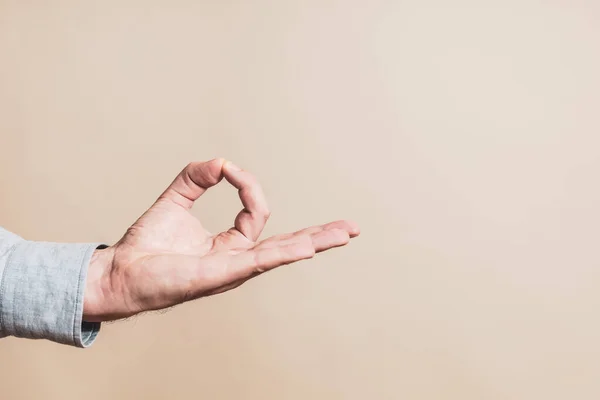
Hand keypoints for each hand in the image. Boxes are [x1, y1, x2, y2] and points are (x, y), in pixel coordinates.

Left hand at [83, 159, 359, 321]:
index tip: (225, 168)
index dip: (247, 185)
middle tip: (351, 228)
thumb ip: (197, 176)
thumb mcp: (176, 199)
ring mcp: (235, 268)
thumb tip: (221, 161)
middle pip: (289, 243)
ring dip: (317, 241)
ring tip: (346, 234)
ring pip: (284, 252)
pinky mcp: (224, 274)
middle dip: (321, 234)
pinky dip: (285, 252)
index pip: (256, 212)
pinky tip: (309, 247)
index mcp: (231, 244)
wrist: (121, 270)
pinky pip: (260, 260)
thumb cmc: (146, 243)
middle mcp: (239, 258)